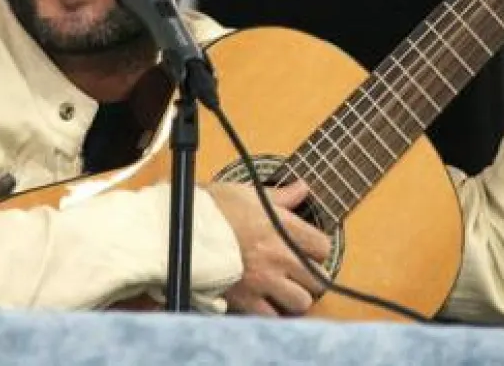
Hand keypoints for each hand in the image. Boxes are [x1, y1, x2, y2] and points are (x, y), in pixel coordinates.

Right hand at [205, 180, 331, 316]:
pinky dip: (271, 312)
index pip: (323, 246)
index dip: (317, 248)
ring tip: (284, 290)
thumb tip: (302, 188)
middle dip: (311, 276)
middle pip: (319, 279)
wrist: (181, 230)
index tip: (309, 249)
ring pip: (301, 302)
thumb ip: (280, 196)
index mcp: (283, 227)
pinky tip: (264, 302)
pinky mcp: (246, 300)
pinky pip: (272, 317)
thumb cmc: (212, 209)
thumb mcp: (247, 193)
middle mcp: (279, 256)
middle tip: (298, 272)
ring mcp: (264, 280)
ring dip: (295, 297)